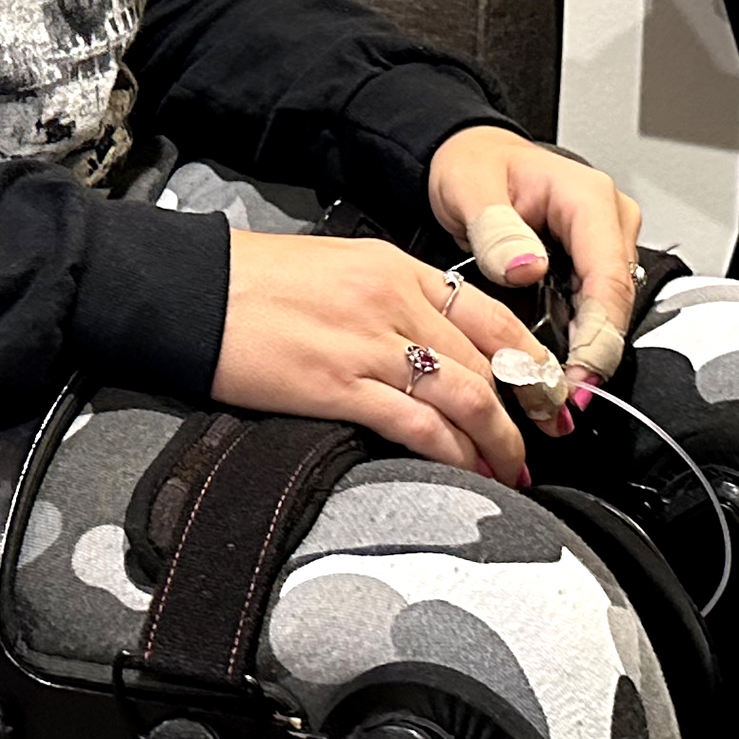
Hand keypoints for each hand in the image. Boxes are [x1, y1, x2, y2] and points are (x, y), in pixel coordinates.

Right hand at [210, 228, 541, 484]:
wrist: (190, 290)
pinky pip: (417, 423)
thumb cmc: (252, 283)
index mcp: (394, 267)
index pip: (491, 314)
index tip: (547, 393)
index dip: (531, 361)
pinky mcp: (338, 384)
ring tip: (510, 471)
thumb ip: (389, 301)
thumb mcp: (336, 270)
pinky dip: (453, 452)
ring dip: (498, 441)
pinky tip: (467, 471)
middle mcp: (392, 300)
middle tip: (539, 445)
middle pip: (486, 361)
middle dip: (524, 411)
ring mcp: (367, 342)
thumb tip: (430, 345)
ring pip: (465, 395)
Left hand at [425, 127, 647, 432]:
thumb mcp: (469, 186)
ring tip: (554, 394)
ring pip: (611, 311)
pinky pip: (595, 309)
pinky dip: (578, 341)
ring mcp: (606, 244)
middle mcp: (609, 221)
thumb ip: (495, 227)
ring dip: (587, 352)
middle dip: (593, 354)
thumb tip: (526, 265)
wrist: (470, 158)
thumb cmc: (473, 165)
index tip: (576, 376)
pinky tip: (555, 369)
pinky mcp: (594, 264)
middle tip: (562, 401)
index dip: (598, 334)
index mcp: (588, 198)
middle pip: (617, 301)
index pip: (608, 276)